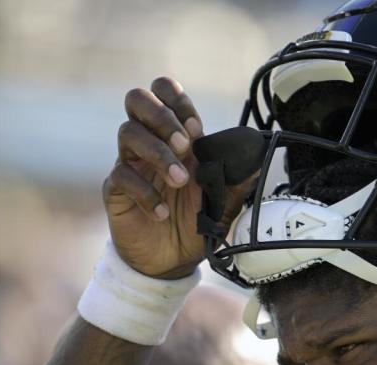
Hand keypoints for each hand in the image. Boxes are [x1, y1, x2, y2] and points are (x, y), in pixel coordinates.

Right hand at [103, 77, 257, 278]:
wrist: (173, 260)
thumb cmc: (196, 223)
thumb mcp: (225, 201)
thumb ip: (239, 177)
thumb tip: (259, 153)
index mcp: (177, 137)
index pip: (164, 93)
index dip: (179, 102)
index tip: (198, 129)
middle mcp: (150, 143)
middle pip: (136, 99)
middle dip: (161, 115)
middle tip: (185, 145)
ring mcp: (131, 164)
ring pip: (128, 133)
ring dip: (159, 154)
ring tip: (179, 181)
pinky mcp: (117, 189)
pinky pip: (122, 175)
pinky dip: (145, 193)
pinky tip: (162, 212)